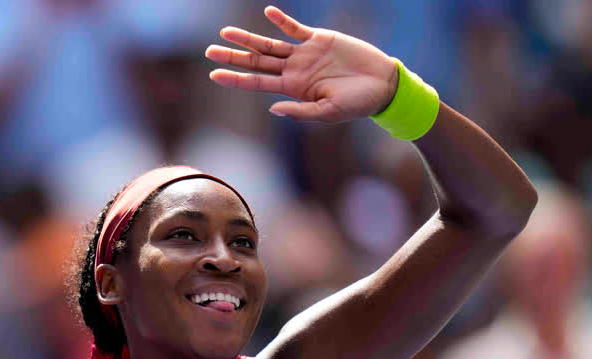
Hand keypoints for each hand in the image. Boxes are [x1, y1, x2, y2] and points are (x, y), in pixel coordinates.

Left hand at [205, 6, 397, 122]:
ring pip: (270, 44)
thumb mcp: (328, 112)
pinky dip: (282, 21)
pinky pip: (295, 28)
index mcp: (293, 89)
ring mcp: (305, 54)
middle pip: (257, 61)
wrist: (382, 85)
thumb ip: (300, 111)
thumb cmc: (357, 104)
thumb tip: (272, 109)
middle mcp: (294, 70)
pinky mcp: (319, 39)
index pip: (257, 83)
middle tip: (209, 51)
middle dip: (233, 56)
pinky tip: (268, 14)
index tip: (214, 74)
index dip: (235, 78)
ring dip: (248, 38)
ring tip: (226, 32)